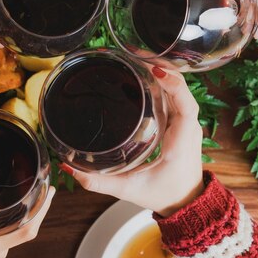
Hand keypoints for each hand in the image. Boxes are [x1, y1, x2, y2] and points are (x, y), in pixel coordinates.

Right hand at [0, 186, 54, 257]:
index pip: (26, 229)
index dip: (41, 211)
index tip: (49, 192)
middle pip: (27, 228)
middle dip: (40, 207)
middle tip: (45, 184)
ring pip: (18, 231)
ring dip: (28, 214)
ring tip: (31, 191)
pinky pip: (8, 235)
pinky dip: (14, 221)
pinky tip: (8, 208)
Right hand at [63, 69, 203, 216]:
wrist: (186, 202)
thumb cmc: (164, 194)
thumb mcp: (129, 190)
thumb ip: (98, 181)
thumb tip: (69, 168)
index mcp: (180, 142)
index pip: (185, 106)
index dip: (174, 86)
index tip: (156, 72)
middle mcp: (188, 128)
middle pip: (182, 89)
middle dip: (163, 68)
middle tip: (137, 55)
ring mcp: (186, 124)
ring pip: (179, 89)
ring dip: (163, 72)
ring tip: (139, 58)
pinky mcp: (181, 123)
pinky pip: (176, 96)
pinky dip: (164, 81)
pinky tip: (146, 73)